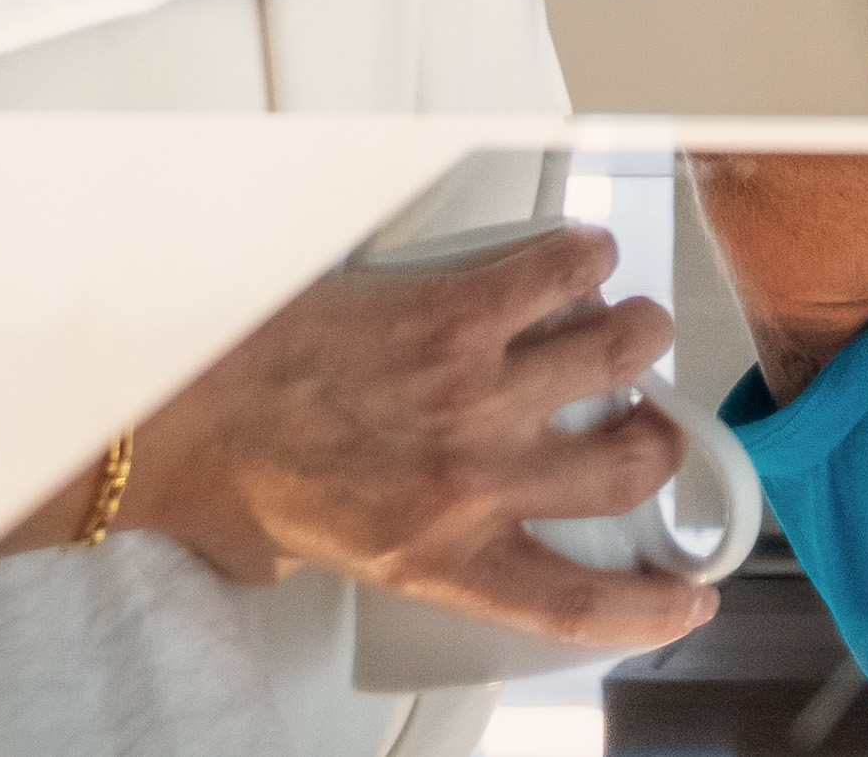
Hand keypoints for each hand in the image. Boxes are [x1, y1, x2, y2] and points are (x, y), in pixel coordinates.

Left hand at [109, 227, 718, 658]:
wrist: (178, 408)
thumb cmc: (227, 479)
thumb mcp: (320, 559)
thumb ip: (389, 546)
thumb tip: (412, 528)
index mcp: (439, 555)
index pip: (576, 603)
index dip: (651, 607)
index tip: (689, 595)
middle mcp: (473, 476)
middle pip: (628, 466)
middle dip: (655, 442)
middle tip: (646, 423)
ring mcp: (471, 388)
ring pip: (617, 351)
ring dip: (633, 335)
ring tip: (622, 327)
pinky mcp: (454, 309)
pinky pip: (560, 270)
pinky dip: (582, 258)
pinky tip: (575, 261)